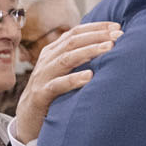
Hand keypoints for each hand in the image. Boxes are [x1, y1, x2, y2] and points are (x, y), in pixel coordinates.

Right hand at [13, 21, 120, 145]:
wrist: (27, 118)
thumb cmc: (52, 93)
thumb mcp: (63, 71)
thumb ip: (78, 58)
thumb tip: (107, 46)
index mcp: (53, 51)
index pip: (75, 32)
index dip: (96, 27)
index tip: (117, 26)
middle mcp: (47, 60)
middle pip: (73, 41)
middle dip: (97, 36)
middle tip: (118, 35)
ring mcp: (43, 76)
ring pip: (67, 58)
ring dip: (90, 51)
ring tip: (109, 48)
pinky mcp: (41, 94)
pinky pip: (58, 85)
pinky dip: (74, 79)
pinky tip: (89, 76)